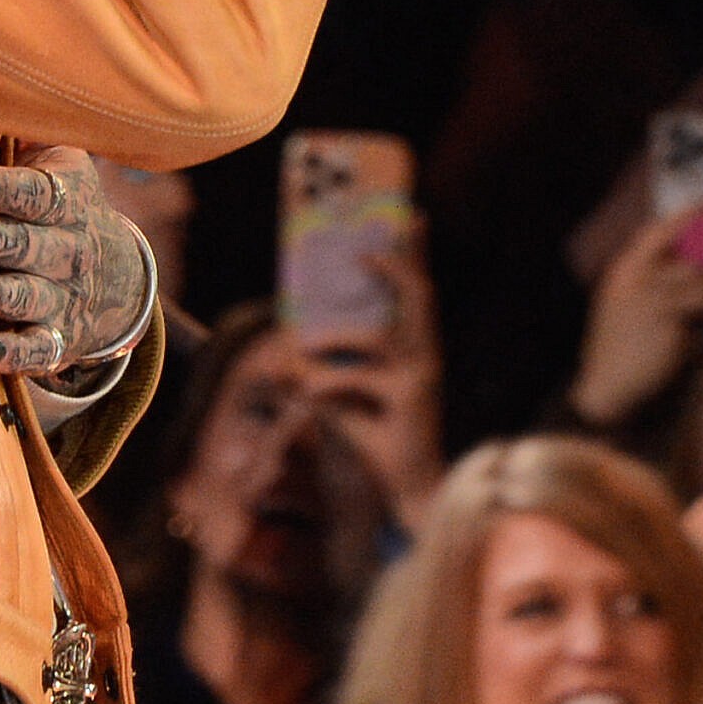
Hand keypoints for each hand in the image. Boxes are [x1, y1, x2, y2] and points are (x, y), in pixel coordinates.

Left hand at [0, 146, 150, 378]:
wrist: (116, 275)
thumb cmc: (58, 203)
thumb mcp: (57, 163)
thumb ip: (24, 136)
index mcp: (67, 199)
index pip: (37, 194)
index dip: (4, 189)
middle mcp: (70, 249)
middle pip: (31, 245)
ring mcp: (66, 297)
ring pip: (32, 296)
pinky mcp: (61, 340)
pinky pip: (41, 351)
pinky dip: (15, 354)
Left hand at [299, 225, 446, 533]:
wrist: (408, 487)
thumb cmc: (376, 435)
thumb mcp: (339, 398)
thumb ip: (313, 376)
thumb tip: (276, 363)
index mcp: (415, 345)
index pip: (418, 291)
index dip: (415, 254)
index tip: (410, 216)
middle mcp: (425, 354)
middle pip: (418, 296)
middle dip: (394, 266)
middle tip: (361, 250)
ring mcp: (421, 376)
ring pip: (378, 335)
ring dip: (333, 336)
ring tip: (302, 344)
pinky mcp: (409, 401)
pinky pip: (356, 379)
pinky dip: (325, 383)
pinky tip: (308, 395)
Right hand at [568, 209, 702, 427]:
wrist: (606, 400)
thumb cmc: (627, 369)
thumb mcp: (643, 327)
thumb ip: (677, 313)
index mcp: (625, 275)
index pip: (657, 232)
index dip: (689, 215)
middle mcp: (635, 278)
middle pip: (685, 241)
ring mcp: (652, 296)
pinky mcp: (671, 320)